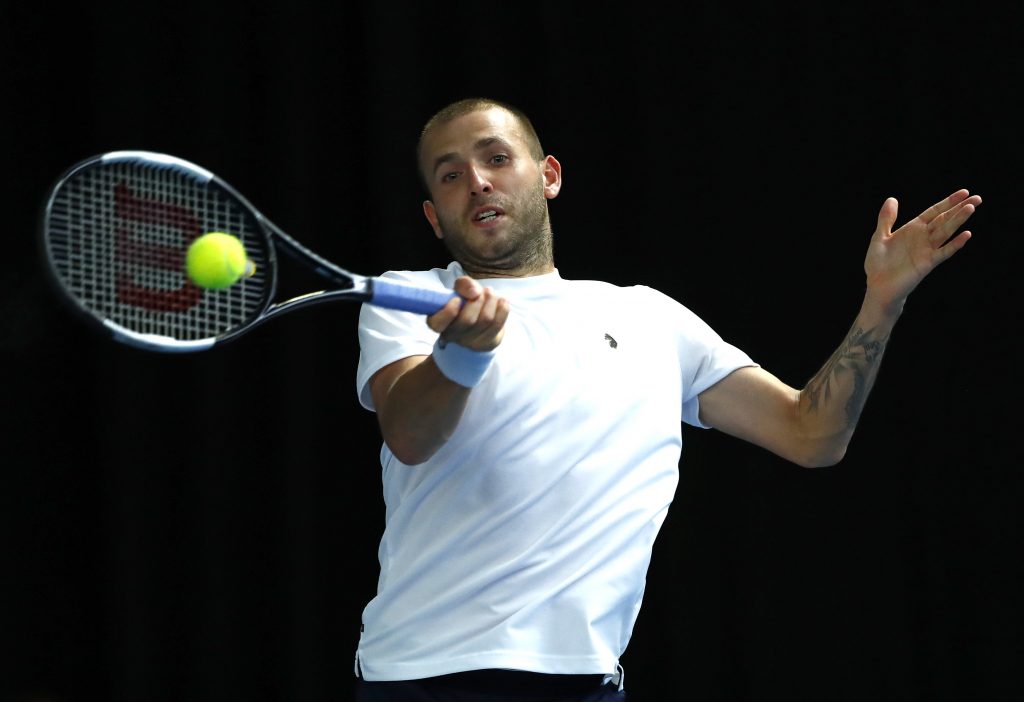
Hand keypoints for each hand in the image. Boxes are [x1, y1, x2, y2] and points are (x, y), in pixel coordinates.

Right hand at [427, 276, 509, 350]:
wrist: (478, 320)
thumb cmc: (465, 302)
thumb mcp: (459, 289)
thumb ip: (463, 284)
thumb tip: (475, 292)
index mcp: (437, 322)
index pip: (438, 324)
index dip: (449, 311)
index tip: (457, 299)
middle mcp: (452, 335)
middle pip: (467, 320)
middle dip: (478, 300)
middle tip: (480, 291)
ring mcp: (470, 342)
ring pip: (485, 320)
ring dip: (491, 301)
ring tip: (490, 293)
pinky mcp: (487, 342)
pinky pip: (499, 324)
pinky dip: (503, 308)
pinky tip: (501, 301)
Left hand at [864, 189, 980, 311]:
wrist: (878, 286)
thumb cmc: (879, 264)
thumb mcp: (880, 237)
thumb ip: (886, 219)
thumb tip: (892, 199)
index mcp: (913, 229)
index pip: (934, 212)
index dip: (948, 202)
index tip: (964, 192)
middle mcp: (923, 238)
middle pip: (944, 219)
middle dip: (959, 208)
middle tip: (977, 198)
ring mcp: (926, 250)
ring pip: (946, 232)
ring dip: (958, 220)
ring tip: (971, 208)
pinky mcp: (927, 263)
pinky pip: (943, 252)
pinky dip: (955, 244)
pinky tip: (966, 235)